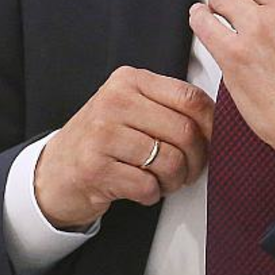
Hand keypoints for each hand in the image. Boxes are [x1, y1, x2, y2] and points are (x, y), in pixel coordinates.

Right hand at [34, 66, 212, 229]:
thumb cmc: (104, 139)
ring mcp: (102, 134)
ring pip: (170, 161)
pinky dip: (153, 194)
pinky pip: (148, 186)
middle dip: (196, 159)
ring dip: (175, 180)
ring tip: (164, 180)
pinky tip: (143, 189)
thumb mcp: (132, 107)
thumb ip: (168, 105)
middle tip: (190, 170)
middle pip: (184, 131)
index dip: (211, 125)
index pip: (190, 97)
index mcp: (130, 80)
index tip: (212, 141)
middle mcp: (114, 101)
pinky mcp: (95, 168)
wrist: (55, 171)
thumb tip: (218, 120)